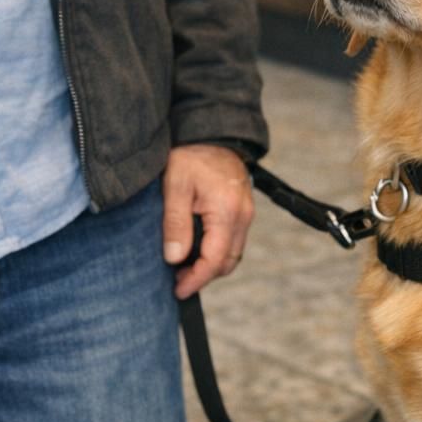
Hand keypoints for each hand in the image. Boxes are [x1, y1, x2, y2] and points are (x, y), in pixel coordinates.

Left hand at [162, 144, 253, 299]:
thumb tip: (174, 258)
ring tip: (183, 266)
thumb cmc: (191, 156)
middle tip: (177, 280)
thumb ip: (175, 223)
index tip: (178, 290)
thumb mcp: (175, 186)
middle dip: (204, 276)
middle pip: (228, 262)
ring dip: (211, 265)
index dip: (196, 279)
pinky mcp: (243, 210)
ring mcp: (246, 213)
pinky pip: (233, 240)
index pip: (214, 259)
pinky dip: (217, 251)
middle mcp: (243, 215)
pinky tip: (196, 248)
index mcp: (227, 211)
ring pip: (233, 253)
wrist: (212, 132)